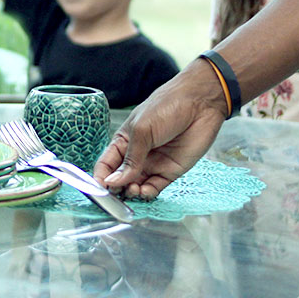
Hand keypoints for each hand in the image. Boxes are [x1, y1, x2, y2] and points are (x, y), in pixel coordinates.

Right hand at [93, 63, 227, 198]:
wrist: (200, 104)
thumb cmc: (166, 107)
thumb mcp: (142, 130)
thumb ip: (130, 159)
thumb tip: (112, 181)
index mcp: (123, 141)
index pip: (106, 164)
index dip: (100, 177)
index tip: (98, 189)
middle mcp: (136, 155)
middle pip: (119, 179)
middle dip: (115, 189)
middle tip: (115, 195)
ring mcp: (153, 164)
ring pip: (136, 186)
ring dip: (131, 192)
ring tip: (132, 190)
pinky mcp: (170, 171)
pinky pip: (155, 188)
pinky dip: (148, 193)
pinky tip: (144, 191)